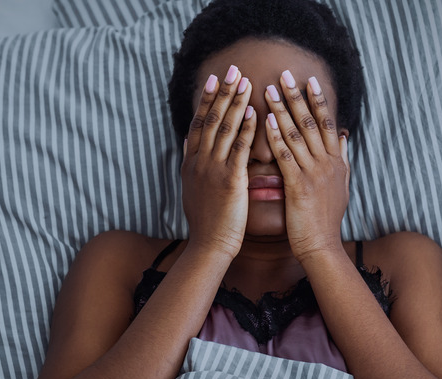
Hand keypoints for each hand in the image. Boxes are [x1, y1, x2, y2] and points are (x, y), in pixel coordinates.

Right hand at [182, 65, 255, 259]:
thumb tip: (187, 141)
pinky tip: (255, 113)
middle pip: (211, 119)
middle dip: (223, 92)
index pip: (198, 122)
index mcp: (191, 162)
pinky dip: (247, 129)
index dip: (207, 99)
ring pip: (224, 129)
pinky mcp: (230, 181)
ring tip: (246, 82)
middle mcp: (199, 162)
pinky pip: (239, 149)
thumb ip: (190, 162)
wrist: (208, 246)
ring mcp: (213, 170)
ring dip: (236, 103)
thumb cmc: (206, 221)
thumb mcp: (191, 187)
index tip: (216, 79)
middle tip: (233, 69)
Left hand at [263, 70, 349, 261]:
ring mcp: (315, 174)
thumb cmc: (326, 220)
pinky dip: (276, 137)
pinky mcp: (299, 186)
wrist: (322, 246)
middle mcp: (328, 164)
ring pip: (298, 134)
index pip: (328, 124)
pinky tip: (266, 121)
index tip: (309, 81)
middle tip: (285, 74)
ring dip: (282, 110)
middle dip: (297, 96)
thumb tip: (345, 138)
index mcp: (337, 162)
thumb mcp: (341, 187)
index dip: (319, 101)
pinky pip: (286, 156)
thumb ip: (343, 160)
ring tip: (268, 90)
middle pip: (313, 122)